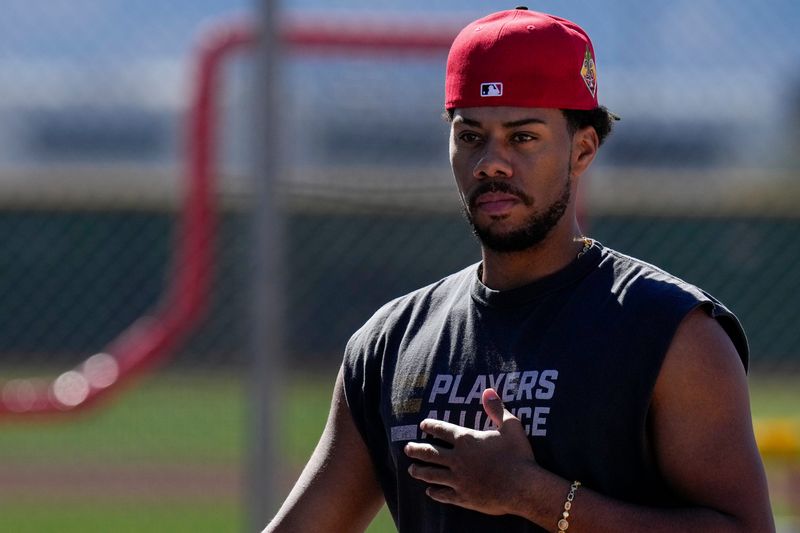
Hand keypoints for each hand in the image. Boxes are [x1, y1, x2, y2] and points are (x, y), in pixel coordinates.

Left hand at [404, 388, 537, 514]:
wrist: (523, 488)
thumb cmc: (518, 456)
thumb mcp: (511, 426)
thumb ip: (497, 409)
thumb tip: (488, 391)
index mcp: (466, 440)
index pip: (442, 430)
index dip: (431, 426)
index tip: (422, 425)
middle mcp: (457, 459)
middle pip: (430, 453)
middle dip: (416, 450)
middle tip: (407, 448)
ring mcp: (458, 480)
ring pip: (432, 474)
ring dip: (420, 471)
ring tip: (411, 469)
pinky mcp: (463, 497)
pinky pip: (444, 494)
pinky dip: (435, 492)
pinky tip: (430, 492)